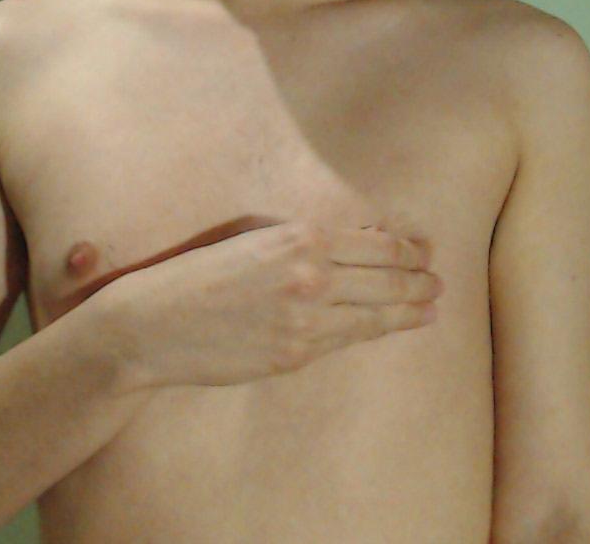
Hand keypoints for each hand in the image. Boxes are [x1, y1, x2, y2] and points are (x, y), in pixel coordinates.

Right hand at [91, 219, 440, 390]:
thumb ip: (302, 242)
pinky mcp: (294, 354)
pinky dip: (375, 329)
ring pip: (374, 312)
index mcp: (298, 236)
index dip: (407, 249)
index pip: (375, 243)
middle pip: (385, 277)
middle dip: (418, 279)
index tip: (423, 251)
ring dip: (409, 308)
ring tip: (431, 304)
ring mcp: (305, 319)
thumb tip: (355, 245)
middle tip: (438, 281)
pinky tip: (394, 326)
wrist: (150, 324)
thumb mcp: (252, 240)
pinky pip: (346, 339)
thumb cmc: (195, 275)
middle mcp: (309, 274)